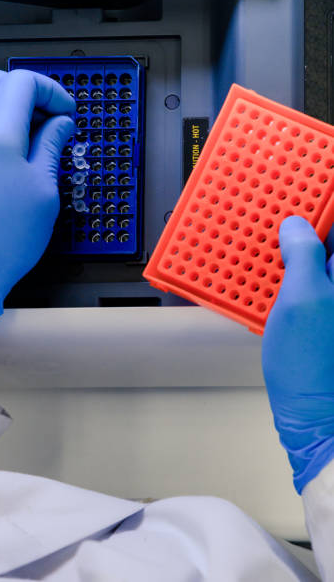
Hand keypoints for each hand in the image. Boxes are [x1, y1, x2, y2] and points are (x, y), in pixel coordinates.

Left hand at [0, 70, 74, 344]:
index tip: (64, 110)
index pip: (24, 81)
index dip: (52, 90)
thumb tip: (59, 125)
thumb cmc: (0, 241)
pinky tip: (1, 152)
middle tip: (49, 118)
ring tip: (26, 137)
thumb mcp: (43, 191)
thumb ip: (51, 146)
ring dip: (4, 107)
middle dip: (28, 93)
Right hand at [262, 216, 333, 493]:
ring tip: (273, 240)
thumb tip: (297, 226)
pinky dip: (292, 273)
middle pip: (328, 245)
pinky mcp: (325, 317)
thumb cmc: (311, 364)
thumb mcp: (302, 300)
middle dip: (307, 226)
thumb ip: (302, 256)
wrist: (314, 414)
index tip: (303, 188)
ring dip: (297, 248)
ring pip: (318, 263)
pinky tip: (273, 273)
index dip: (324, 203)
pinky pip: (309, 283)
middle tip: (281, 215)